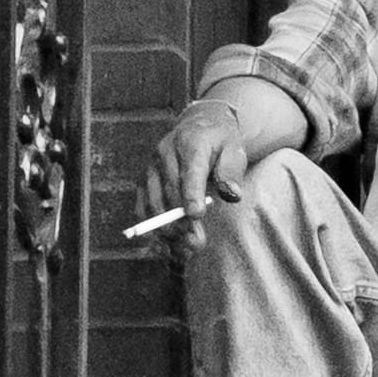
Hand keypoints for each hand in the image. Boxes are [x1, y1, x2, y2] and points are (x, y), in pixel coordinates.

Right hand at [137, 96, 247, 251]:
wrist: (199, 127)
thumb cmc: (220, 143)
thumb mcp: (234, 150)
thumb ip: (232, 171)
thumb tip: (232, 194)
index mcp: (190, 143)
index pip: (189, 171)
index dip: (191, 194)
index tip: (196, 215)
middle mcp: (164, 154)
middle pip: (170, 191)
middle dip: (181, 220)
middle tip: (197, 243)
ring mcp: (151, 168)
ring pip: (153, 203)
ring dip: (168, 229)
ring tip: (185, 249)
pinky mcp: (144, 181)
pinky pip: (143, 208)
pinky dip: (153, 229)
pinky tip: (169, 246)